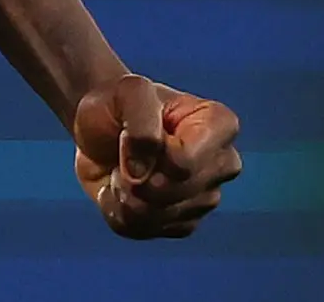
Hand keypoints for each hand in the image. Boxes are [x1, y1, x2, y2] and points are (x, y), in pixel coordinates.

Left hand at [71, 74, 242, 238]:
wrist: (101, 128)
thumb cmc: (120, 103)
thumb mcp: (128, 93)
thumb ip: (141, 122)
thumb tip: (142, 173)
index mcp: (220, 125)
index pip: (185, 162)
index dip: (148, 154)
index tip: (131, 132)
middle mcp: (223, 164)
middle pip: (173, 192)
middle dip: (134, 177)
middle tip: (121, 154)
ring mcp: (206, 198)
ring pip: (157, 216)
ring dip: (124, 194)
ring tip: (120, 169)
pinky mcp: (183, 223)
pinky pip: (143, 230)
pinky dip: (119, 211)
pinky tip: (119, 189)